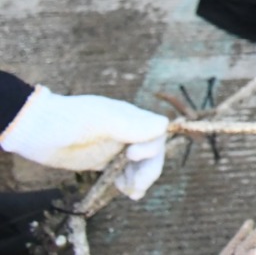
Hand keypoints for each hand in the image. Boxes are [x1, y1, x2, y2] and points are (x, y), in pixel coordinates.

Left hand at [1, 87, 168, 198]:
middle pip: (151, 151)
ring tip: (132, 194)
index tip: (132, 156)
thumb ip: (130, 124)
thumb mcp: (99, 121)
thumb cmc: (67, 120)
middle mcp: (126, 131)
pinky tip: (121, 190)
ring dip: (140, 178)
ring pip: (139, 164)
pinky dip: (126, 182)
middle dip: (149, 170)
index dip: (152, 147)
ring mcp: (114, 146)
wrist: (35, 129)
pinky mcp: (102, 159)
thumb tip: (163, 125)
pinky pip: (122, 171)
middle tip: (137, 187)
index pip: (156, 133)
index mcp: (130, 118)